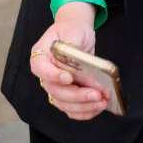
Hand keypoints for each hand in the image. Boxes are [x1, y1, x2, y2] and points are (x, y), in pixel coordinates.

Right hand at [29, 2, 107, 120]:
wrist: (76, 32)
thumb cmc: (72, 30)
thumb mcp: (73, 32)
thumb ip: (73, 49)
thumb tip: (79, 67)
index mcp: (40, 56)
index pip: (40, 68)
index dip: (53, 76)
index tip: (69, 78)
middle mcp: (45, 75)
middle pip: (55, 91)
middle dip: (77, 95)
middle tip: (96, 93)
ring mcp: (55, 86)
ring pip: (64, 104)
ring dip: (83, 106)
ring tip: (102, 101)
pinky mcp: (66, 94)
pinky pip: (71, 109)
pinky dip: (85, 111)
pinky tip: (98, 107)